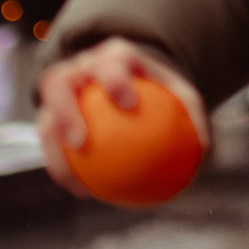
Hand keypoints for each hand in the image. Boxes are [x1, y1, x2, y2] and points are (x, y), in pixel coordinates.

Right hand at [35, 37, 207, 187]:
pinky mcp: (50, 114)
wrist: (130, 82)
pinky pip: (49, 143)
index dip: (115, 79)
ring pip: (44, 117)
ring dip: (53, 150)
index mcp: (112, 56)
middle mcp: (79, 68)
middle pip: (58, 81)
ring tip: (74, 182)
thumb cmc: (159, 89)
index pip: (111, 61)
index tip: (129, 103)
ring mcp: (60, 91)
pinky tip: (82, 192)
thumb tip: (203, 146)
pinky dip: (62, 168)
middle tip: (80, 141)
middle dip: (64, 110)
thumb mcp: (181, 94)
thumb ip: (192, 114)